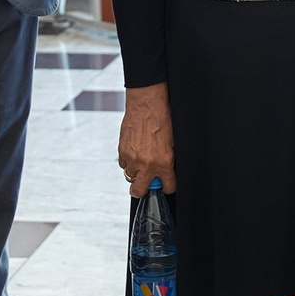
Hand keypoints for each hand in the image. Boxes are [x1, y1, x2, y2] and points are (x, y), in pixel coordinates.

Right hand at [117, 83, 175, 197]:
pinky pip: (123, 164)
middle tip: (146, 184)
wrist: (147, 105)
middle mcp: (147, 164)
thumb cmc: (162, 119)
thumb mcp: (172, 143)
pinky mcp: (122, 151)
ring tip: (141, 161)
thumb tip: (164, 171)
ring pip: (130, 177)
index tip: (166, 184)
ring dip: (136, 172)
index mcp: (165, 162)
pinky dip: (128, 161)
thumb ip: (168, 160)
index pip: (167, 187)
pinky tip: (134, 152)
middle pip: (140, 190)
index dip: (167, 186)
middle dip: (143, 190)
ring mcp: (133, 158)